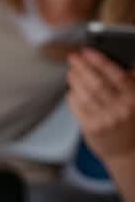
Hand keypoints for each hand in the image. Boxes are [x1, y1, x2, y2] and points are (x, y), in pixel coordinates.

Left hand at [68, 49, 134, 164]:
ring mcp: (106, 119)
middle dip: (82, 67)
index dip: (100, 61)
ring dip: (75, 78)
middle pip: (97, 82)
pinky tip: (72, 89)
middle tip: (73, 57)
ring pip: (85, 93)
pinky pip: (77, 106)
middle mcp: (122, 109)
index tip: (87, 51)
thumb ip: (130, 83)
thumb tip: (120, 62)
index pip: (117, 75)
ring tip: (72, 70)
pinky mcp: (92, 127)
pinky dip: (73, 95)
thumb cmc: (129, 120)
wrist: (126, 151)